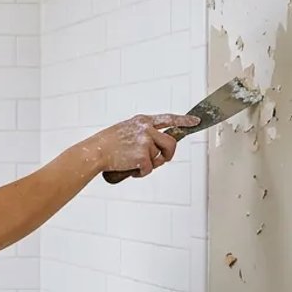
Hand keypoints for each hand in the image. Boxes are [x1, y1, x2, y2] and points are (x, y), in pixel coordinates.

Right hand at [86, 114, 200, 177]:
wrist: (96, 152)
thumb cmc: (107, 143)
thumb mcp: (126, 130)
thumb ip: (142, 133)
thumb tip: (157, 147)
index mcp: (142, 121)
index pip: (168, 119)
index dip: (183, 121)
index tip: (195, 121)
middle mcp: (146, 129)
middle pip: (171, 142)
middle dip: (169, 153)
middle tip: (162, 160)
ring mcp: (145, 142)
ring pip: (159, 158)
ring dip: (149, 164)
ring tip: (133, 163)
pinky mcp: (142, 156)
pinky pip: (150, 169)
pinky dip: (141, 173)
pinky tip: (131, 169)